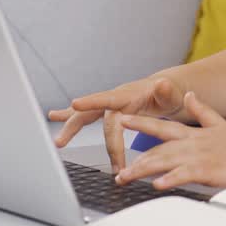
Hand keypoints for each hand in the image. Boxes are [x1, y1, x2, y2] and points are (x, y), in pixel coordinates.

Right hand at [46, 76, 185, 172]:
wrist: (167, 91)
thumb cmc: (169, 95)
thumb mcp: (172, 95)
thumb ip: (166, 92)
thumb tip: (162, 83)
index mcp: (128, 95)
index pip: (108, 102)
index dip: (91, 103)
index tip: (75, 104)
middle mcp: (114, 98)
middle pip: (90, 113)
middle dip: (74, 128)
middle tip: (60, 142)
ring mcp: (109, 104)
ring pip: (84, 115)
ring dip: (68, 126)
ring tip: (56, 140)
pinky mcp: (107, 110)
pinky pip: (86, 115)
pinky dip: (70, 116)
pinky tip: (54, 116)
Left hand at [115, 91, 225, 189]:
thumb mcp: (219, 122)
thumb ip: (201, 110)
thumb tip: (189, 94)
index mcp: (195, 133)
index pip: (162, 127)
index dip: (141, 123)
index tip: (123, 121)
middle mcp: (194, 143)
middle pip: (159, 150)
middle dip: (136, 160)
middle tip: (117, 170)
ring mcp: (200, 156)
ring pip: (166, 161)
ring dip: (144, 170)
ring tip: (126, 177)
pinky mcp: (209, 169)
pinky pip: (185, 174)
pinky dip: (170, 179)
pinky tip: (157, 184)